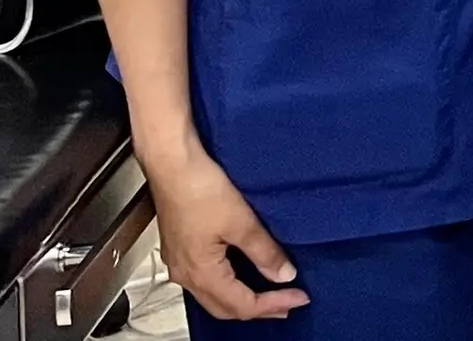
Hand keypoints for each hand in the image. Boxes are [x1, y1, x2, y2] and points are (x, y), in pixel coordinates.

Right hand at [150, 151, 303, 319]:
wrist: (172, 164)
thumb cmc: (200, 188)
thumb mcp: (242, 221)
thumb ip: (264, 252)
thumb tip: (284, 275)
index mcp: (200, 274)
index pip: (241, 305)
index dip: (273, 304)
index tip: (299, 297)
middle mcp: (184, 275)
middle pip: (224, 307)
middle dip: (257, 309)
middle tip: (286, 303)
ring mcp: (179, 263)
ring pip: (213, 295)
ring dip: (241, 298)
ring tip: (269, 294)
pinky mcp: (179, 248)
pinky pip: (205, 279)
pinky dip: (227, 284)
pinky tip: (241, 274)